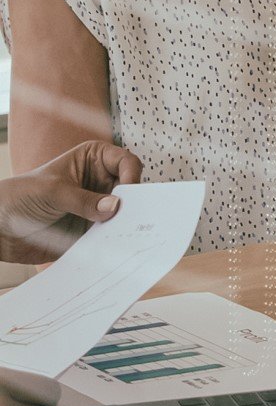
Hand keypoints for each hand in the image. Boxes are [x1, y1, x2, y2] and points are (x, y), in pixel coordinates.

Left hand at [0, 140, 142, 261]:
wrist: (0, 227)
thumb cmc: (21, 196)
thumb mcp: (52, 192)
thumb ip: (83, 200)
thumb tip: (114, 207)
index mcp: (93, 160)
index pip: (125, 162)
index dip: (131, 175)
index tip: (128, 193)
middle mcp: (99, 182)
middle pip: (129, 189)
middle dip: (132, 202)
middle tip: (133, 216)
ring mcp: (97, 207)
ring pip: (123, 214)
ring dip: (124, 223)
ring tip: (124, 233)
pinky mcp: (92, 230)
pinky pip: (110, 235)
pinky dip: (113, 240)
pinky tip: (111, 246)